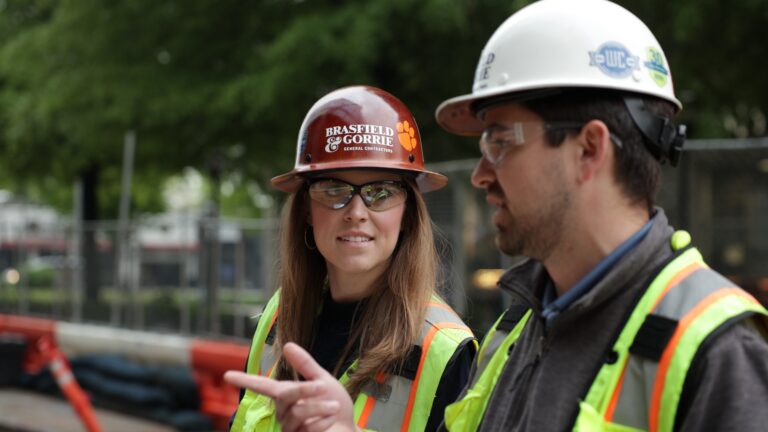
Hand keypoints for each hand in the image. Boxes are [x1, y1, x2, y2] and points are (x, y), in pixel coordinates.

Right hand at [225, 342, 356, 431]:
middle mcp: (283, 412)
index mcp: (286, 395)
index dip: (244, 380)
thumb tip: (287, 344)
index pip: (261, 386)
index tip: (227, 375)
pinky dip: (324, 422)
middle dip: (304, 389)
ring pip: (297, 412)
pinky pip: (308, 427)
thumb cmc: (334, 406)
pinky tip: (331, 421)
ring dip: (319, 407)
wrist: (349, 429)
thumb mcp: (323, 380)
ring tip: (335, 406)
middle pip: (284, 395)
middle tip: (323, 386)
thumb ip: (306, 365)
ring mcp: (289, 428)